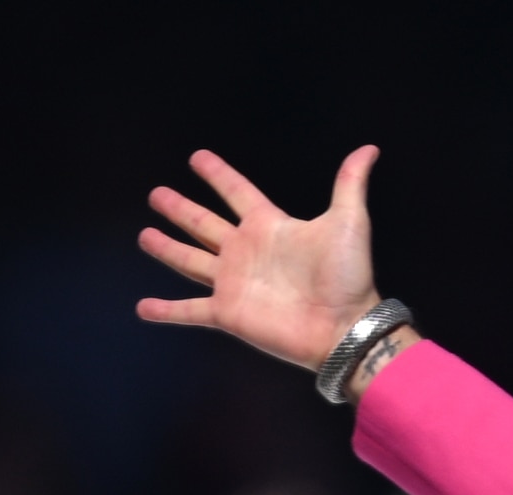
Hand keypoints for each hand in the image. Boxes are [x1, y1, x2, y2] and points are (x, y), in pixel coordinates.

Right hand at [136, 146, 383, 371]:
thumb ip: (350, 184)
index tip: (197, 157)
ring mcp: (234, 283)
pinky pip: (189, 311)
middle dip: (180, 210)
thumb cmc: (348, 276)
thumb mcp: (350, 222)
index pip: (237, 193)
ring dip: (167, 249)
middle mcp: (246, 252)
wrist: (345, 326)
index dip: (218, 175)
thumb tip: (369, 149)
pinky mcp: (228, 313)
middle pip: (204, 224)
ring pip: (189, 261)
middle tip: (156, 194)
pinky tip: (143, 307)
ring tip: (144, 235)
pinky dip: (165, 311)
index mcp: (269, 227)